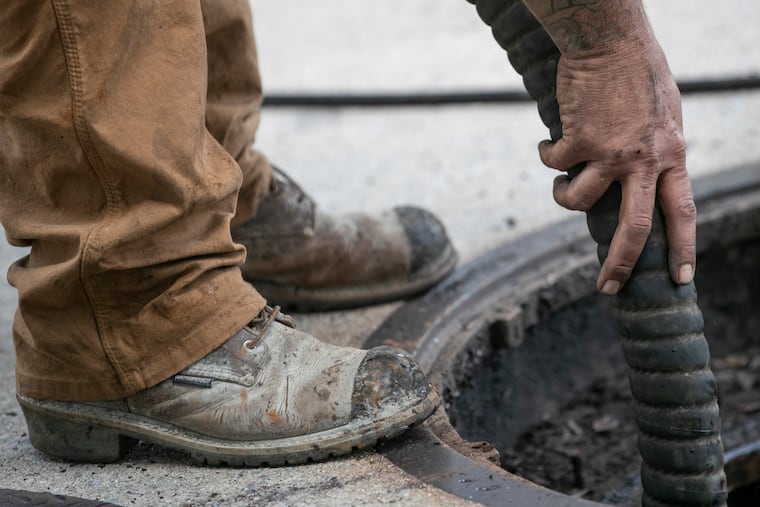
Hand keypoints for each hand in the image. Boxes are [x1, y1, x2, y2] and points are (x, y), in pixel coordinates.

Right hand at [538, 37, 695, 294]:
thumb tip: (651, 180)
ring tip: (560, 185)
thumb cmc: (638, 72)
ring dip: (561, 198)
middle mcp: (643, 159)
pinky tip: (549, 145)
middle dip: (619, 265)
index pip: (682, 212)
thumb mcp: (666, 115)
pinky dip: (546, 158)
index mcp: (671, 154)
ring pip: (577, 201)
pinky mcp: (577, 139)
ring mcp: (609, 151)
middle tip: (607, 288)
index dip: (682, 249)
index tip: (678, 279)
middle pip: (634, 228)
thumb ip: (661, 152)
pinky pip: (552, 164)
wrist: (608, 40)